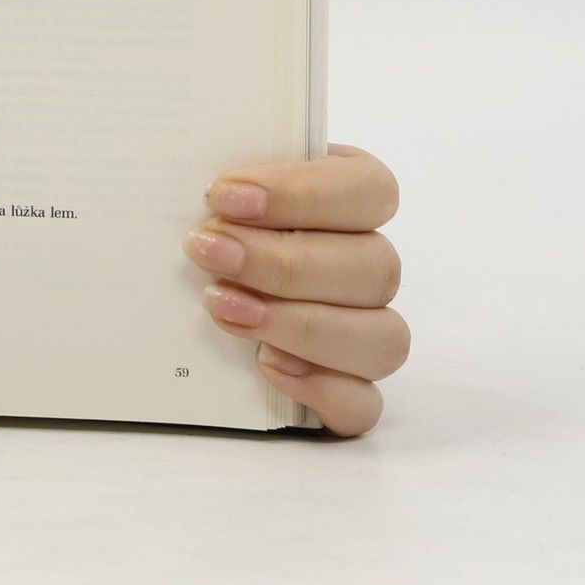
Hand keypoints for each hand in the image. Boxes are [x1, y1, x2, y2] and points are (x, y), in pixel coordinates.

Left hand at [184, 143, 404, 436]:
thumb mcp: (227, 187)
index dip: (303, 193)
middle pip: (374, 266)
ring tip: (224, 307)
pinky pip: (365, 405)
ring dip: (301, 324)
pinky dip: (322, 389)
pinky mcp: (350, 390)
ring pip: (382, 338)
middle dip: (283, 262)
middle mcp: (372, 265)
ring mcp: (369, 332)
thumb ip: (233, 179)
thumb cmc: (220, 219)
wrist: (202, 274)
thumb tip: (210, 185)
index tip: (224, 195)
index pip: (369, 189)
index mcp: (354, 197)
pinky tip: (266, 366)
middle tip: (209, 252)